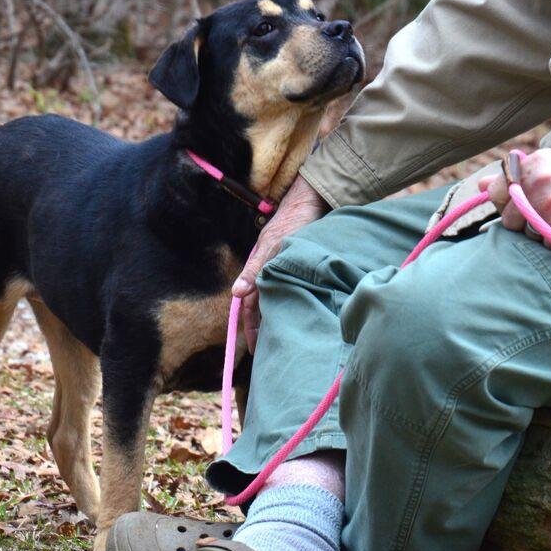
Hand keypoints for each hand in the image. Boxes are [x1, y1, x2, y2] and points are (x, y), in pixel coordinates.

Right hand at [232, 175, 329, 351]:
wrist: (315, 196)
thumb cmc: (296, 219)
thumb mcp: (274, 246)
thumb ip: (256, 270)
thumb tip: (236, 295)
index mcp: (260, 267)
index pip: (251, 307)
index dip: (251, 329)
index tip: (257, 352)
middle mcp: (270, 269)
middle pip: (262, 307)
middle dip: (263, 330)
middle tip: (270, 354)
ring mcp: (284, 267)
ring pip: (275, 299)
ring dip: (277, 318)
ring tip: (284, 341)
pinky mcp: (299, 264)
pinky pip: (290, 290)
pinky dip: (291, 304)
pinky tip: (300, 314)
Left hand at [477, 149, 550, 244]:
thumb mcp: (550, 167)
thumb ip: (514, 177)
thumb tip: (480, 185)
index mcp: (533, 164)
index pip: (496, 193)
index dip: (507, 204)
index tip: (526, 203)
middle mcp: (540, 180)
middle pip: (508, 219)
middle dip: (524, 222)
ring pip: (527, 234)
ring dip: (543, 234)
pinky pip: (548, 245)